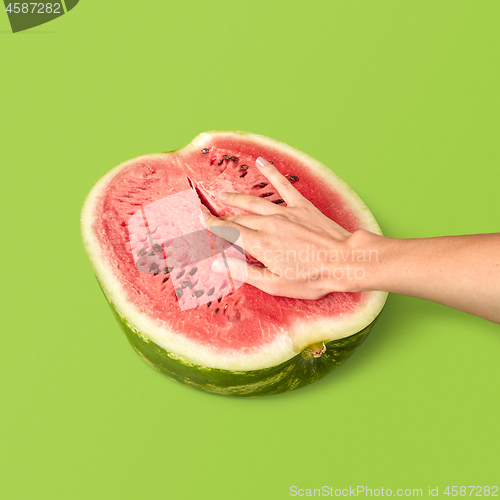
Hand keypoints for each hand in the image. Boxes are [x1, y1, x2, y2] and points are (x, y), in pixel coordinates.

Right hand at [203, 157, 377, 298]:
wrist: (344, 261)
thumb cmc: (311, 278)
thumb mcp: (274, 284)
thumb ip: (244, 272)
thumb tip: (218, 265)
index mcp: (260, 243)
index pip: (228, 230)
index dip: (211, 223)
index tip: (198, 216)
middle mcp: (268, 224)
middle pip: (238, 217)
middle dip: (221, 216)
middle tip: (208, 212)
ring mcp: (285, 212)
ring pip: (254, 202)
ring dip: (236, 198)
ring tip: (223, 195)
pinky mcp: (301, 206)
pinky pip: (283, 185)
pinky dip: (271, 172)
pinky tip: (261, 162)